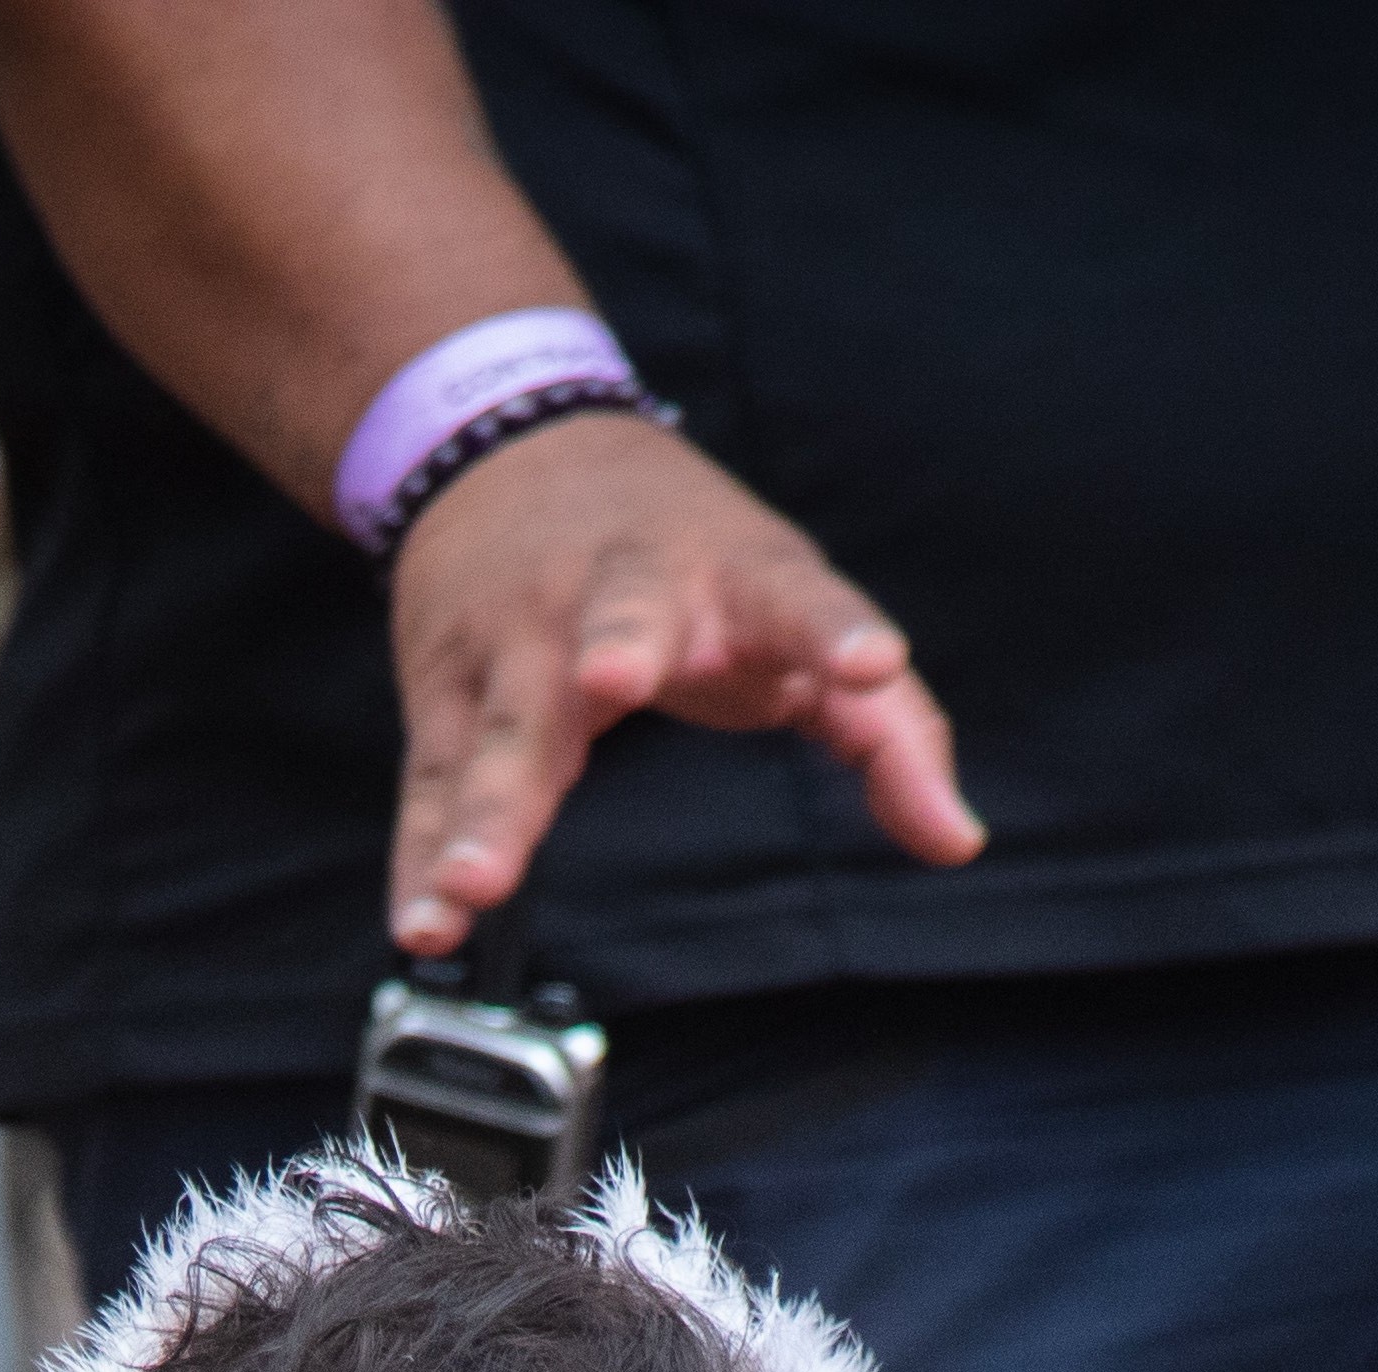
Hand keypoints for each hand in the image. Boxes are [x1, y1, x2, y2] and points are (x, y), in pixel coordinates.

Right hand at [384, 414, 978, 957]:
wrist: (511, 440)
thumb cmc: (686, 558)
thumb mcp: (794, 610)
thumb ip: (886, 729)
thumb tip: (956, 841)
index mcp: (729, 570)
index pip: (797, 595)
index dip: (837, 629)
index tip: (873, 665)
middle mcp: (618, 593)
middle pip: (619, 622)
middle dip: (617, 645)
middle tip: (610, 680)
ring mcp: (521, 643)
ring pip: (507, 729)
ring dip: (489, 809)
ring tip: (475, 883)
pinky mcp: (448, 697)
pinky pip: (435, 787)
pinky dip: (421, 858)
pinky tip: (423, 926)